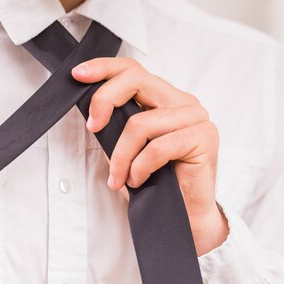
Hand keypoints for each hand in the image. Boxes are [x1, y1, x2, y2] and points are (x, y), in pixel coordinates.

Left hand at [72, 58, 227, 255]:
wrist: (183, 216)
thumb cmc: (155, 181)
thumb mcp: (126, 145)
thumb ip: (115, 121)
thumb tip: (90, 106)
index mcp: (164, 98)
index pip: (132, 69)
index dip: (104, 67)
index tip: (78, 75)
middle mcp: (182, 101)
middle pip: (135, 81)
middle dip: (105, 101)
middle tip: (92, 129)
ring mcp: (196, 117)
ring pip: (140, 123)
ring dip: (121, 156)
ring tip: (120, 177)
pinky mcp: (204, 138)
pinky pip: (157, 147)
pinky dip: (140, 167)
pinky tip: (139, 180)